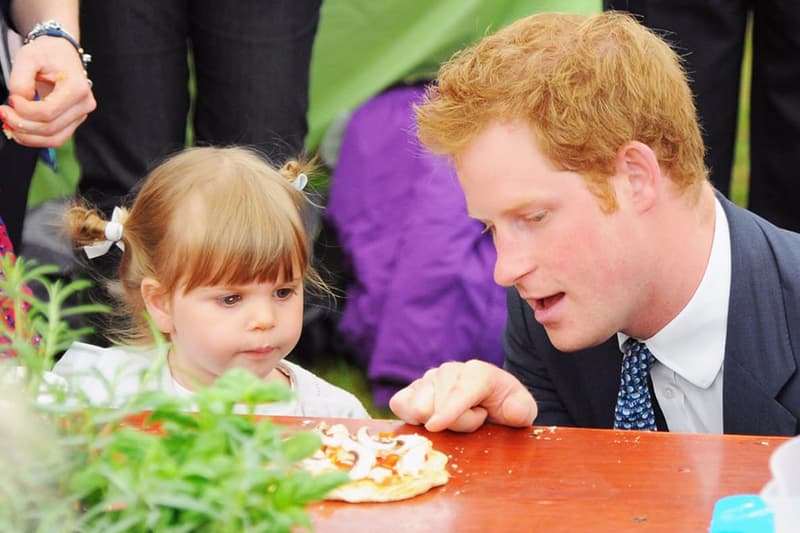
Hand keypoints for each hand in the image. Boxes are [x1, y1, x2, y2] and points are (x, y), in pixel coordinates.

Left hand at [0, 36, 95, 146]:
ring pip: (54, 139)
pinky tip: (19, 129)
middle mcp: (84, 105)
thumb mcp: (28, 57)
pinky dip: (35, 139)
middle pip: (50, 128)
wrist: (61, 53)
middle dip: (21, 124)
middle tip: (2, 112)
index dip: (24, 110)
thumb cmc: (47, 53)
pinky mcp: (73, 122)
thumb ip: (20, 80)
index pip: (48, 111)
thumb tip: (19, 102)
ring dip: (27, 136)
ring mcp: (80, 116)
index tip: (10, 99)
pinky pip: (55, 139)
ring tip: (8, 124)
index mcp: (77, 88)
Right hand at [389, 359, 537, 432]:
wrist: (489, 402)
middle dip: (455, 424)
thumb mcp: (522, 410)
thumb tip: (508, 410)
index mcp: (478, 372)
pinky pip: (399, 403)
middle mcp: (449, 370)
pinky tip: (429, 419)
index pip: (460, 389)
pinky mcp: (411, 390)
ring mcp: (428, 379)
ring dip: (434, 421)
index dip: (448, 409)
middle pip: (438, 404)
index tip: (434, 426)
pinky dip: (410, 416)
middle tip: (474, 422)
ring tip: (454, 420)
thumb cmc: (505, 406)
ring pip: (418, 406)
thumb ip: (521, 410)